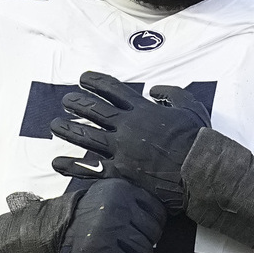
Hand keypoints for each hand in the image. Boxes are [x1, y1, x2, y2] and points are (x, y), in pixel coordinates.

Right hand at [0, 178, 166, 252]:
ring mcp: (112, 230)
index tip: (143, 230)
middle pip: (153, 233)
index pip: (157, 211)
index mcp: (122, 190)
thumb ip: (129, 201)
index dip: (153, 225)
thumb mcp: (104, 196)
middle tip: (130, 245)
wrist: (48, 235)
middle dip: (145, 242)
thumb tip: (158, 217)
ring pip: (144, 251)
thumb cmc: (80, 218)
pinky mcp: (104, 252)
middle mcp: (119, 207)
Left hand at [50, 71, 209, 213]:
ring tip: (55, 124)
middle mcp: (127, 127)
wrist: (199, 172)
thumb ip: (172, 94)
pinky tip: (58, 163)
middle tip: (66, 100)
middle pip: (94, 111)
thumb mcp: (191, 107)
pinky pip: (90, 169)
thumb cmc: (197, 141)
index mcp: (143, 110)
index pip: (113, 90)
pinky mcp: (119, 173)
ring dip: (68, 129)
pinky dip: (72, 166)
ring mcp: (121, 150)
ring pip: (86, 136)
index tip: (83, 79)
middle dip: (76, 103)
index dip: (95, 82)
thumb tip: (155, 90)